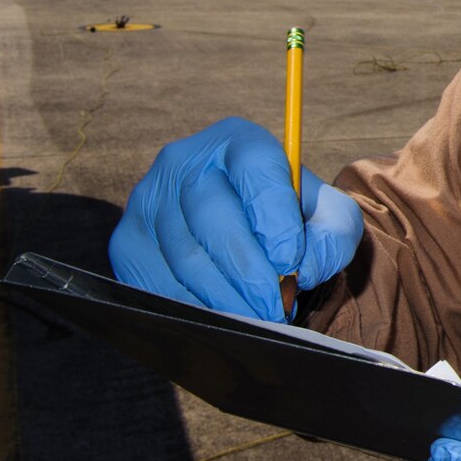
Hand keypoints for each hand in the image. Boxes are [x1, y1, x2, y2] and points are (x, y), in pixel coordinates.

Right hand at [108, 117, 362, 319]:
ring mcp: (149, 199)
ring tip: (255, 319)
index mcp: (239, 141)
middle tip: (274, 306)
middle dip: (248, 269)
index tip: (290, 261)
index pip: (255, 168)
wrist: (247, 230)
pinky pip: (154, 280)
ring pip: (184, 253)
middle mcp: (184, 161)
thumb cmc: (290, 219)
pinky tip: (221, 319)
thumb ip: (333, 234)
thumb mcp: (328, 216)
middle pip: (213, 215)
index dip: (273, 217)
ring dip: (223, 295)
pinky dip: (191, 307)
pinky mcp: (127, 240)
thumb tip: (303, 269)